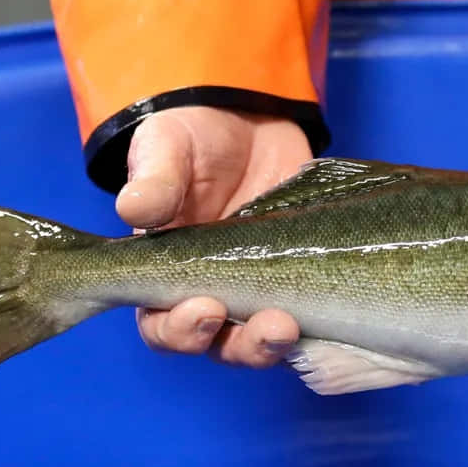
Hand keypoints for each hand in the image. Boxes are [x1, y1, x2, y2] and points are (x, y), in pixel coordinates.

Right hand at [119, 107, 312, 367]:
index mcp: (164, 276)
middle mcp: (208, 294)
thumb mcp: (167, 147)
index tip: (205, 309)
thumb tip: (134, 209)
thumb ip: (154, 180)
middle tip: (269, 325)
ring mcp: (257, 290)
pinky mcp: (299, 280)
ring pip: (263, 340)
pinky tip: (333, 317)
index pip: (161, 326)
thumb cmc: (192, 140)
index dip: (180, 330)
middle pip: (218, 344)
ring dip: (276, 342)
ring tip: (291, 326)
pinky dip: (317, 325)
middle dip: (243, 344)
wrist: (248, 122)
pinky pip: (308, 316)